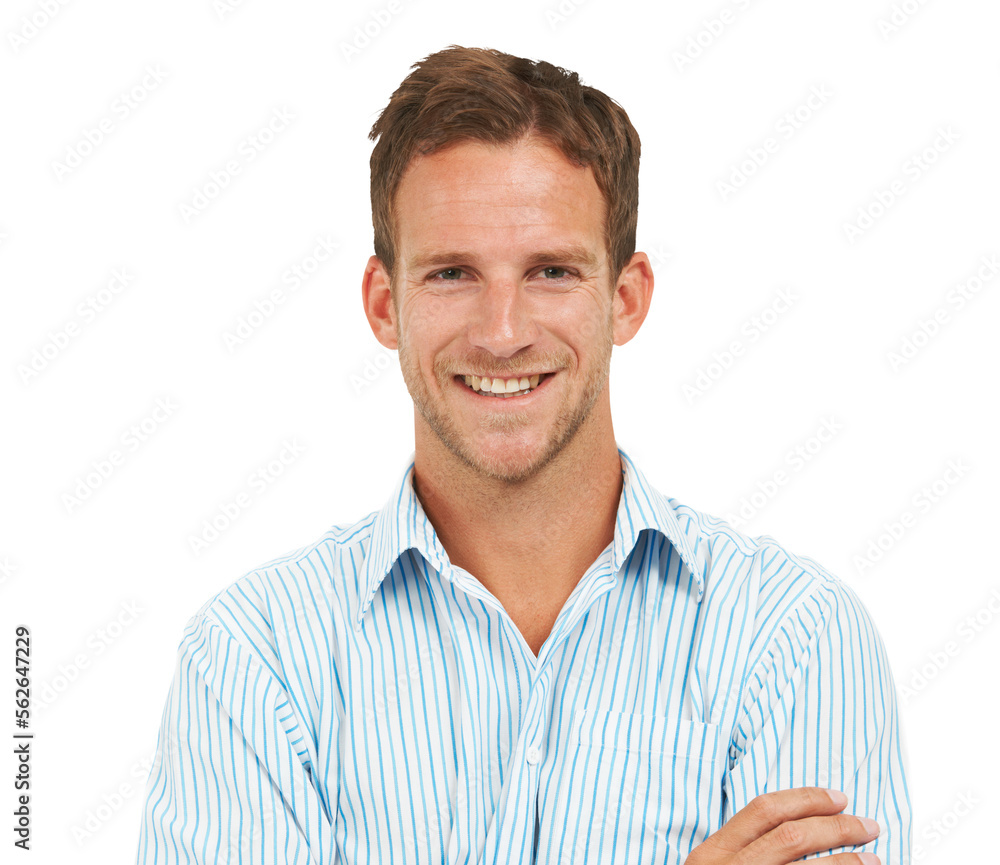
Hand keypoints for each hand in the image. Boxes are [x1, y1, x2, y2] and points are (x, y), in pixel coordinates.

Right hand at [684, 788, 880, 863]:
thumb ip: (743, 851)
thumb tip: (802, 831)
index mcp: (715, 852)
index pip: (765, 809)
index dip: (806, 799)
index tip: (839, 799)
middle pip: (792, 836)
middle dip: (837, 827)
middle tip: (868, 826)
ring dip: (847, 862)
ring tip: (873, 859)